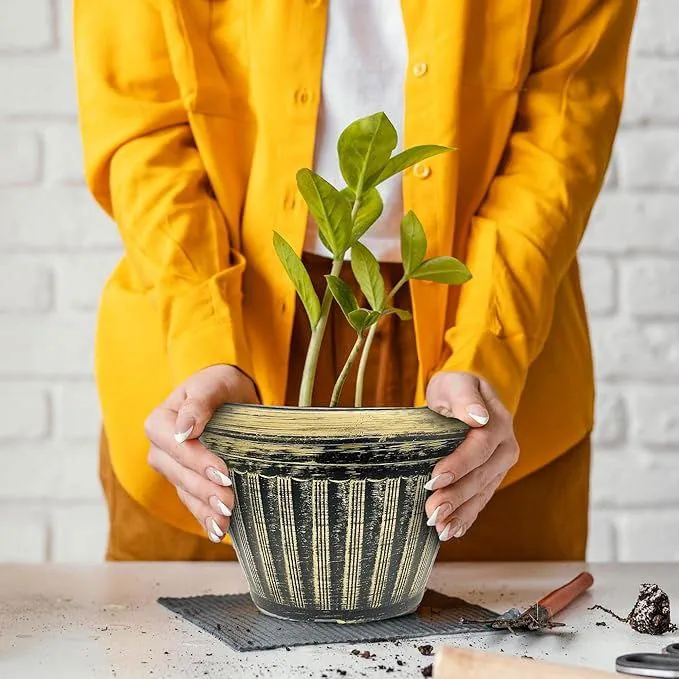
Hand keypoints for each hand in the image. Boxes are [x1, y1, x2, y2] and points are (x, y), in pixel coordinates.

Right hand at [145, 364, 258, 540]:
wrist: (230, 396)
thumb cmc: (220, 386)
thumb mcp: (212, 385)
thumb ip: (199, 403)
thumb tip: (183, 430)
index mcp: (161, 422)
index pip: (173, 446)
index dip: (196, 461)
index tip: (222, 472)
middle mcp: (161, 449)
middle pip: (178, 473)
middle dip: (204, 490)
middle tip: (229, 501)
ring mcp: (173, 469)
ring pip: (185, 492)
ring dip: (205, 509)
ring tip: (225, 521)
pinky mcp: (188, 484)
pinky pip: (193, 504)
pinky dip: (205, 518)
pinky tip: (219, 532)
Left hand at [424, 371, 518, 540]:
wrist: (465, 396)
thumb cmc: (455, 389)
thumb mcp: (456, 384)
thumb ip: (464, 398)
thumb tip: (478, 417)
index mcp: (498, 422)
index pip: (480, 447)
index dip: (460, 464)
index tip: (436, 478)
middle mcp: (505, 447)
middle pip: (481, 475)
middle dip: (456, 496)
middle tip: (433, 512)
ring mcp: (500, 466)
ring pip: (482, 493)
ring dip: (460, 512)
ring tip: (440, 529)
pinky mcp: (491, 478)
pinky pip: (481, 500)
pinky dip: (466, 517)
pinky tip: (452, 531)